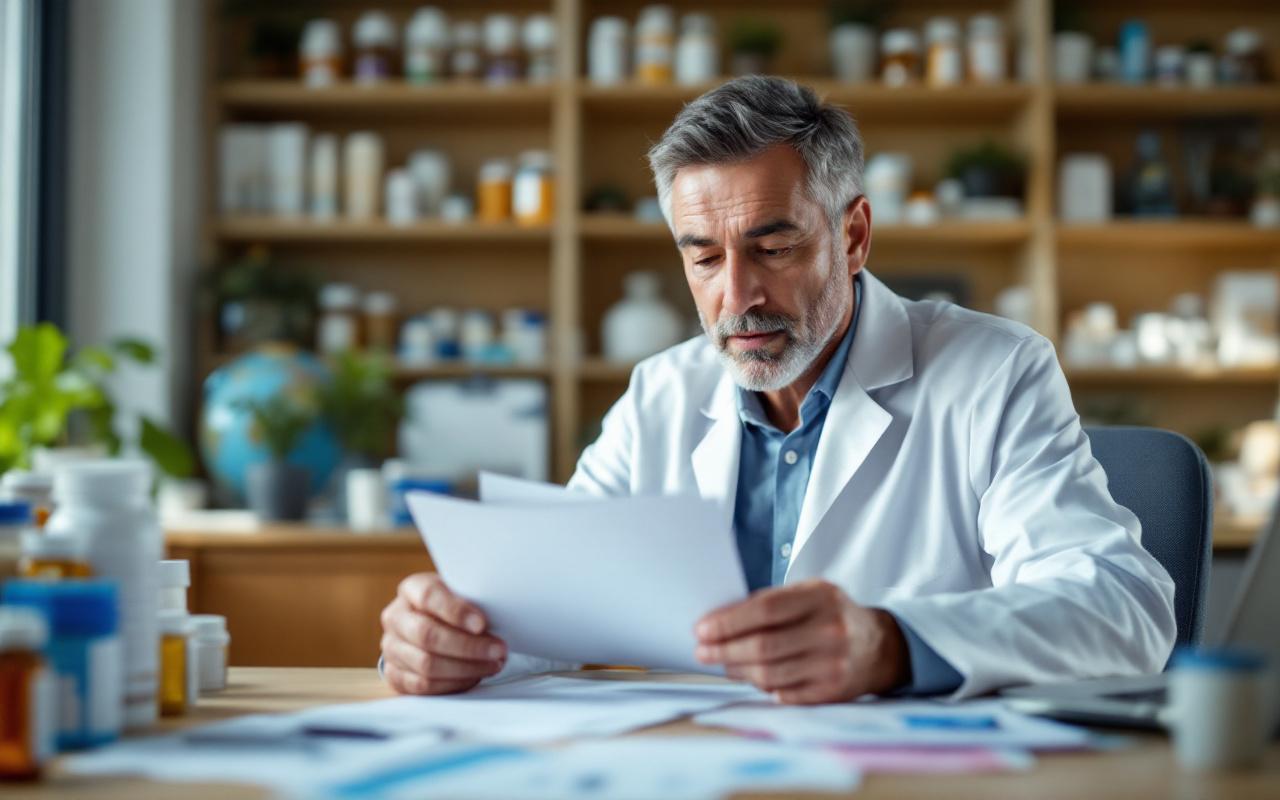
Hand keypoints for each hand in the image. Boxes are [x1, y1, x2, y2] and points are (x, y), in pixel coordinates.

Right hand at [380, 572, 506, 694]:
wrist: (431, 627)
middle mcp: (396, 617)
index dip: (456, 611)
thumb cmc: (453, 608)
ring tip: (493, 664)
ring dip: (466, 668)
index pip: (429, 595)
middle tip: (498, 650)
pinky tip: (474, 676)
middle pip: (427, 635)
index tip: (481, 624)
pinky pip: (423, 685)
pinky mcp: (394, 675)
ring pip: (426, 664)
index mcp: (411, 589)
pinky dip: (454, 683)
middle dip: (468, 646)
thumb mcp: (461, 594)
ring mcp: (391, 647)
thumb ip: (472, 601)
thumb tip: (500, 616)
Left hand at [694, 579, 908, 703]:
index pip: (764, 610)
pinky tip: (751, 677)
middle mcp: (830, 630)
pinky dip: (762, 687)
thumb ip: (769, 602)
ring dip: (737, 670)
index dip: (728, 621)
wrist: (880, 646)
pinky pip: (784, 693)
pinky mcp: (832, 691)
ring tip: (722, 664)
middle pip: (763, 646)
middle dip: (724, 650)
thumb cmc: (832, 614)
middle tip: (702, 652)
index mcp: (820, 597)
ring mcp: (833, 664)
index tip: (702, 629)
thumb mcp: (808, 593)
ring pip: (770, 674)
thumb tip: (719, 619)